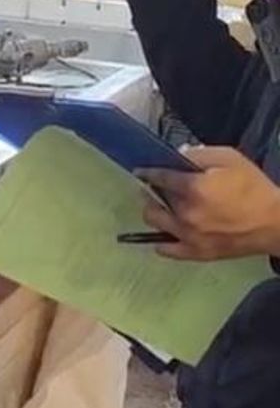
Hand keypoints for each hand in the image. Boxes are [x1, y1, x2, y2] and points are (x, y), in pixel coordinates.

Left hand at [137, 147, 279, 260]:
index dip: (147, 172)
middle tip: (156, 188)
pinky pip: (166, 250)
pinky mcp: (197, 253)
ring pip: (154, 222)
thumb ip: (199, 154)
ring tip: (161, 207)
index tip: (140, 171)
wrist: (276, 223)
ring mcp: (189, 236)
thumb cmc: (254, 188)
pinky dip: (161, 240)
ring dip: (154, 211)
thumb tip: (176, 155)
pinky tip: (166, 231)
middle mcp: (185, 214)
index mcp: (193, 189)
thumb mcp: (229, 159)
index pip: (158, 178)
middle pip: (153, 200)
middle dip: (152, 191)